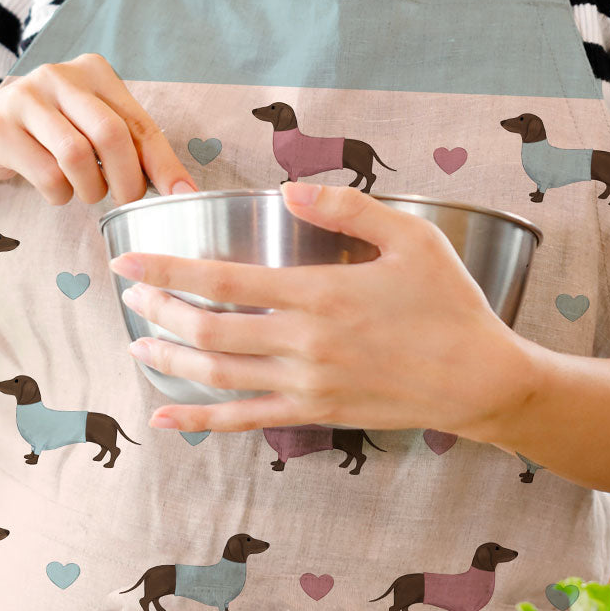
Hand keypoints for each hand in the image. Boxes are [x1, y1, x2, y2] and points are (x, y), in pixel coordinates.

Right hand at [0, 53, 198, 205]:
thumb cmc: (42, 135)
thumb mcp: (85, 125)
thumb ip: (127, 143)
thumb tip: (179, 186)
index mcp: (93, 71)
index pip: (139, 122)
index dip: (164, 163)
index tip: (183, 195)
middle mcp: (60, 76)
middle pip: (112, 135)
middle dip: (128, 180)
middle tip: (126, 202)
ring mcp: (26, 98)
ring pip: (78, 156)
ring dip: (90, 190)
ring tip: (86, 194)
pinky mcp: (0, 128)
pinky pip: (47, 174)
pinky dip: (59, 195)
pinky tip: (56, 192)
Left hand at [110, 180, 525, 436]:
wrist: (481, 381)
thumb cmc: (449, 303)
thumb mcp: (411, 237)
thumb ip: (348, 207)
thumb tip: (288, 189)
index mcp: (321, 294)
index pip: (224, 280)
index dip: (169, 269)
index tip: (129, 259)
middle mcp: (304, 343)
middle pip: (209, 330)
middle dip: (159, 311)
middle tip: (128, 294)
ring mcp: (306, 385)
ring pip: (218, 376)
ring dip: (170, 360)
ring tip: (137, 343)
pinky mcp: (315, 413)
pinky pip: (245, 421)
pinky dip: (201, 422)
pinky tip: (167, 419)